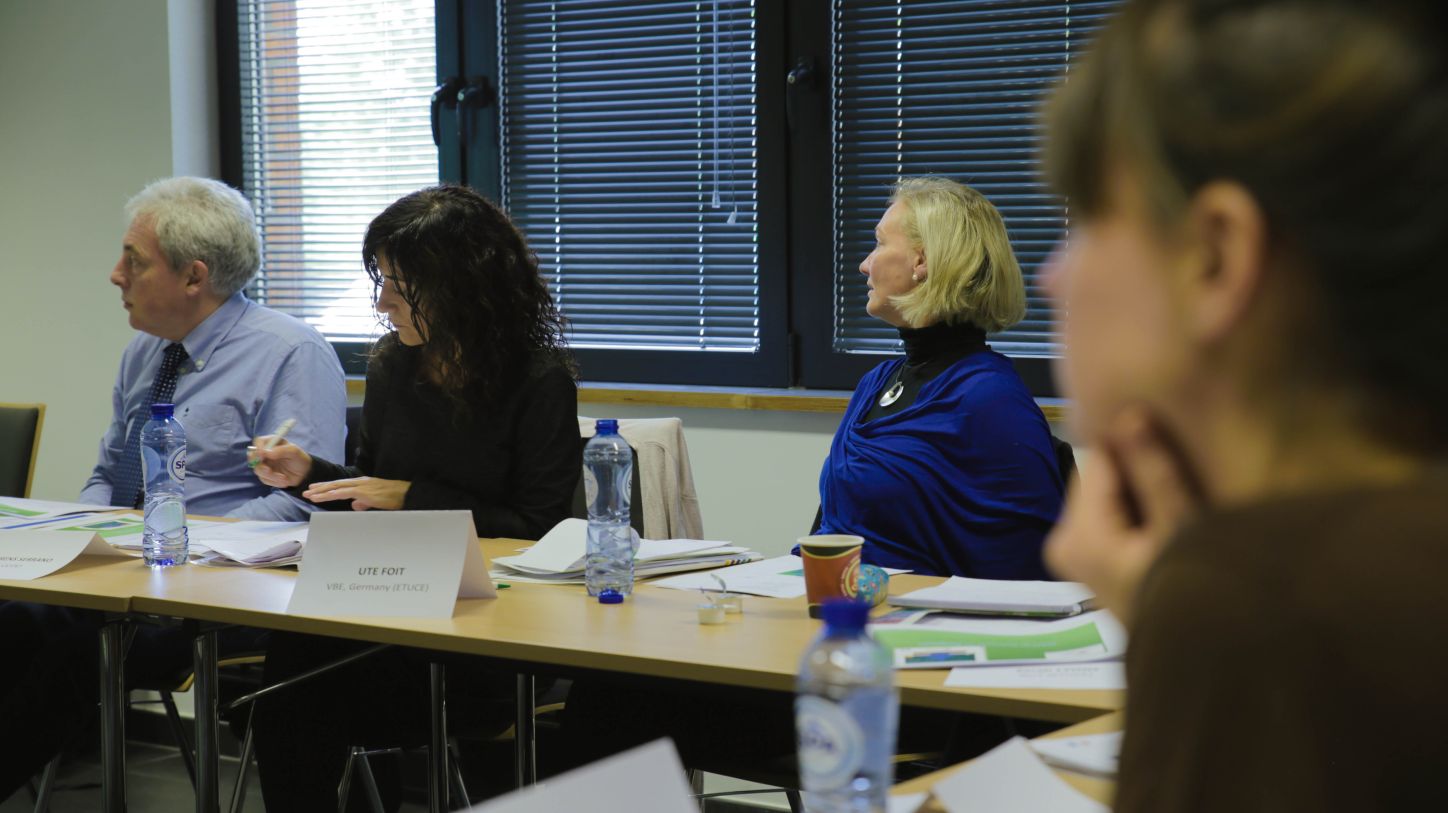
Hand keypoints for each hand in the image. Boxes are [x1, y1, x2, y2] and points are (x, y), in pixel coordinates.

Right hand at [248, 437, 312, 487]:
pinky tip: (284, 481)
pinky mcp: (265, 475)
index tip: (262, 455)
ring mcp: (264, 464)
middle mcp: (265, 453)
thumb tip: (265, 452)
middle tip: (269, 470)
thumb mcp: (294, 452)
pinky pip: (264, 479)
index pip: (258, 442)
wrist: (305, 474)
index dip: (258, 448)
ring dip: (271, 476)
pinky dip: (274, 482)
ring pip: (258, 470)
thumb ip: (281, 450)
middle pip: (253, 457)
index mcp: (272, 443)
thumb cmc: (299, 459)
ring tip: (284, 478)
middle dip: (260, 465)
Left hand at [302, 477, 410, 511]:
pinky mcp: (365, 492)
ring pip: (337, 487)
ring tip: (310, 495)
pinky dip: (334, 494)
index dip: (327, 487)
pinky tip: (325, 496)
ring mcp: (362, 486)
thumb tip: (354, 505)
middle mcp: (360, 482)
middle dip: (320, 488)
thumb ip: (364, 502)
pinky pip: (346, 492)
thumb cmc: (395, 498)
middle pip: (336, 484)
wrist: (407, 494)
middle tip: (306, 491)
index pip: (341, 485)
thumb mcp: (376, 501)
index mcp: (362, 484)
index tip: (315, 490)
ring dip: (323, 492)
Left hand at [1045, 408, 1204, 625]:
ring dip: (1140, 492)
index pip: (1098, 456)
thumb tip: (1129, 414)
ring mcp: (1072, 554)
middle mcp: (1063, 540)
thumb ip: (1155, 473)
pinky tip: (1167, 527)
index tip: (1176, 445)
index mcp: (1077, 532)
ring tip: (1178, 510)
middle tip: (1184, 480)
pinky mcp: (1088, 562)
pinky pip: (1110, 516)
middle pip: (1100, 475)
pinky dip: (1136, 513)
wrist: (1194, 665)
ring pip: (1107, 494)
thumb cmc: (1194, 600)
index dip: (1138, 446)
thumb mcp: (1182, 531)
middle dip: (1137, 471)